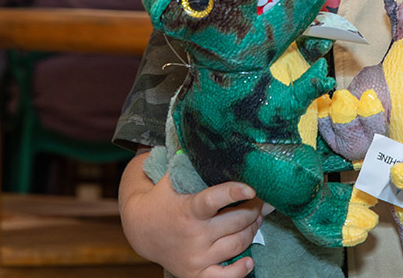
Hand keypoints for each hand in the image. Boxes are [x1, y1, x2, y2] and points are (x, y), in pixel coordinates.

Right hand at [120, 161, 262, 277]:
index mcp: (188, 209)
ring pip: (238, 244)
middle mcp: (193, 234)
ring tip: (255, 219)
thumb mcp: (173, 178)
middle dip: (254, 209)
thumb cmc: (164, 198)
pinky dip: (241, 270)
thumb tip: (210, 138)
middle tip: (261, 201)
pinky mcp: (196, 273)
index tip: (251, 187)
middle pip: (236, 222)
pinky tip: (249, 259)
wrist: (142, 231)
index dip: (234, 192)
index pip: (214, 199)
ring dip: (252, 230)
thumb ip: (192, 162)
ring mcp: (196, 256)